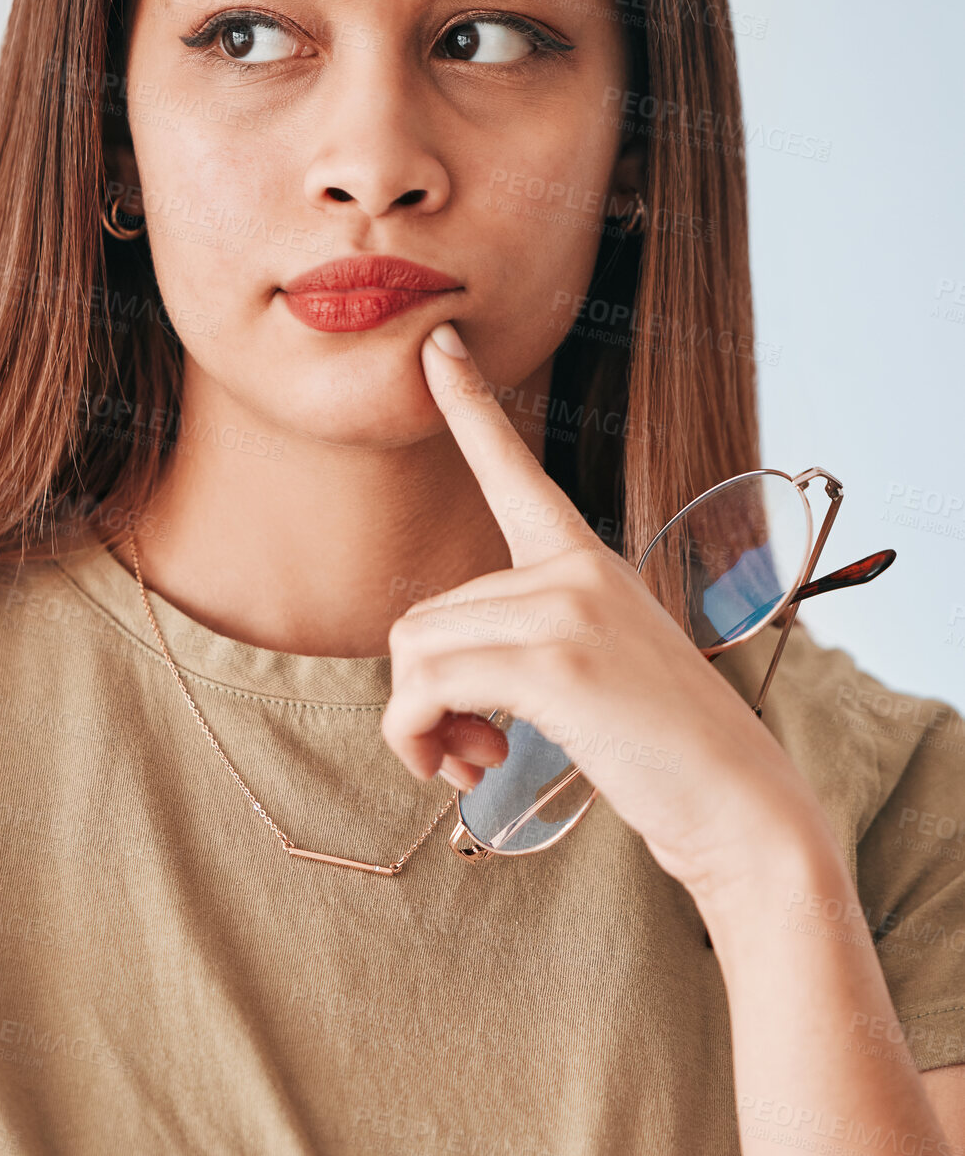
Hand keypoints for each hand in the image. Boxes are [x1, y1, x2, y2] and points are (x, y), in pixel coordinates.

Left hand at [379, 322, 832, 906]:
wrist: (743, 810)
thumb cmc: (668, 751)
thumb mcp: (601, 666)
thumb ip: (531, 638)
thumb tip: (430, 671)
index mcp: (587, 563)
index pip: (516, 473)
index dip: (470, 405)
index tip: (438, 345)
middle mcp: (574, 570)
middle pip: (423, 614)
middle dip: (425, 694)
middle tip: (473, 749)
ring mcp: (567, 609)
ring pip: (412, 649)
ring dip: (419, 723)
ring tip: (475, 761)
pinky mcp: (555, 664)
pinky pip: (425, 687)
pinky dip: (417, 737)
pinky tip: (467, 769)